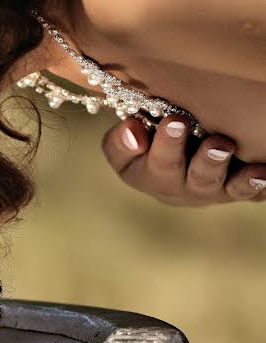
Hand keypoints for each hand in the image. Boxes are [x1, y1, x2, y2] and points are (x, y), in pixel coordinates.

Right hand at [101, 115, 265, 205]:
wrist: (171, 163)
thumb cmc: (145, 148)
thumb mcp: (122, 148)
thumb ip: (120, 142)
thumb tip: (133, 130)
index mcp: (152, 177)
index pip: (158, 163)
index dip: (167, 144)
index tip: (175, 120)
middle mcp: (186, 188)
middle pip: (198, 180)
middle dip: (208, 162)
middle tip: (218, 143)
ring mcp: (215, 190)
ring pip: (229, 189)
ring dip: (241, 179)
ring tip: (254, 168)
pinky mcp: (238, 189)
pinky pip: (254, 193)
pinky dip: (262, 187)